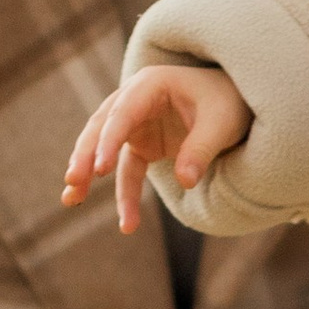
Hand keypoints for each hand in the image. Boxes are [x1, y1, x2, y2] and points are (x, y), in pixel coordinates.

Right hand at [63, 63, 249, 233]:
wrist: (237, 101)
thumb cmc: (229, 103)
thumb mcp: (222, 122)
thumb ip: (202, 149)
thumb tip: (185, 181)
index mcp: (151, 84)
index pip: (122, 112)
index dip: (108, 139)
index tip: (99, 169)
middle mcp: (135, 100)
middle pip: (102, 127)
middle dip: (85, 154)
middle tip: (73, 181)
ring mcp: (136, 123)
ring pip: (103, 147)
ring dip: (88, 173)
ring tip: (70, 199)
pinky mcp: (142, 144)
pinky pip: (126, 171)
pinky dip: (123, 194)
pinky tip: (126, 223)